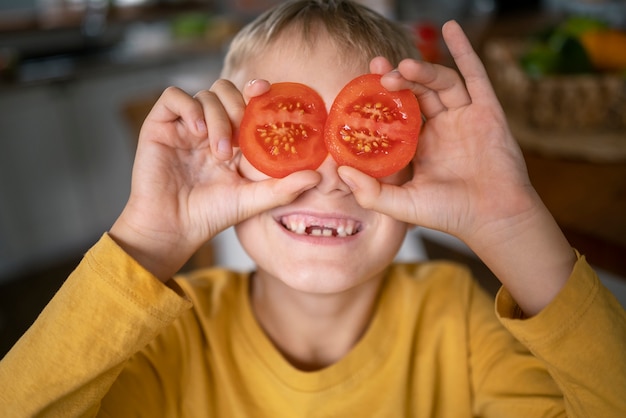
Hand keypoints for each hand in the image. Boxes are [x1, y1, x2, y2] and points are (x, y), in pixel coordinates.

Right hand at [110, 81, 319, 280]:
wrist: (173, 228)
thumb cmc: (211, 215)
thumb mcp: (253, 200)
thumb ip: (283, 187)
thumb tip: (317, 176)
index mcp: (232, 139)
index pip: (245, 102)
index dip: (256, 91)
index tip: (265, 91)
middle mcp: (209, 128)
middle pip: (225, 90)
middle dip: (236, 107)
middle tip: (238, 140)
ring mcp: (184, 126)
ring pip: (205, 94)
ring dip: (217, 118)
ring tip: (219, 152)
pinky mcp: (159, 126)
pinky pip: (173, 96)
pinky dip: (189, 108)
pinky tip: (197, 133)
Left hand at [338, 20, 574, 314]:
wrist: (493, 219)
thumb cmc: (449, 214)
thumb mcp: (402, 205)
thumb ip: (370, 192)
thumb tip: (339, 172)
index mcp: (418, 145)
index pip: (395, 112)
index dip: (380, 94)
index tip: (363, 79)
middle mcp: (439, 127)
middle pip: (416, 91)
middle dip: (398, 77)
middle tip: (379, 68)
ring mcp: (464, 117)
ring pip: (441, 83)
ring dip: (423, 70)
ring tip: (406, 66)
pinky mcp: (487, 112)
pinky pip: (476, 76)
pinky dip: (465, 51)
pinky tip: (451, 29)